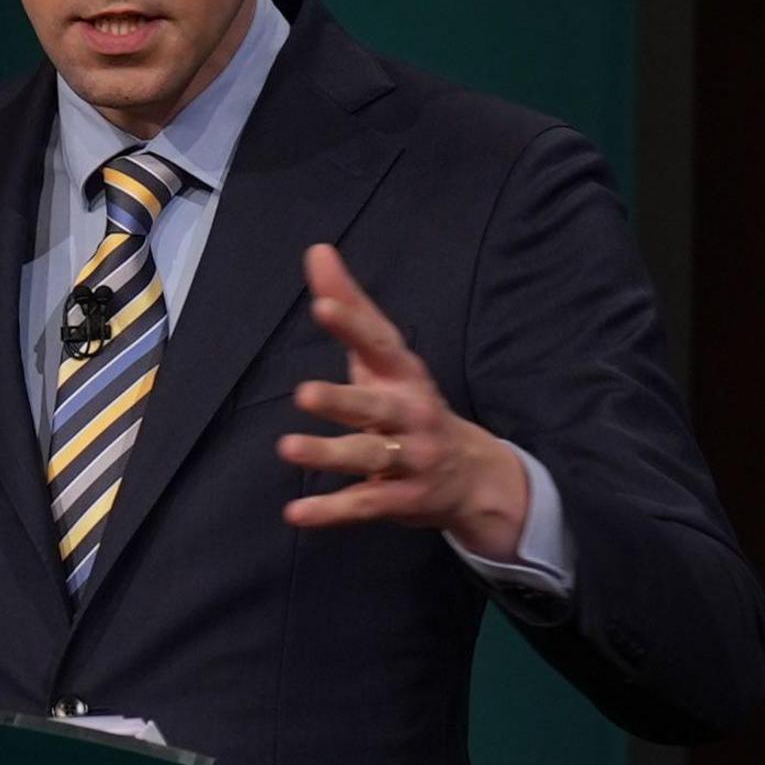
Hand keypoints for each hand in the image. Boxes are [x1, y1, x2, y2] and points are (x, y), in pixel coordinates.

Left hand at [278, 243, 532, 559]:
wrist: (476, 477)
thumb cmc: (412, 405)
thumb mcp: (385, 359)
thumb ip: (350, 308)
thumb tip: (317, 250)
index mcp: (405, 376)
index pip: (380, 345)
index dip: (354, 325)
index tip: (323, 305)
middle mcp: (411, 414)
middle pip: (376, 406)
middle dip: (343, 401)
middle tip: (304, 393)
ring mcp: (411, 458)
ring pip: (369, 456)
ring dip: (329, 454)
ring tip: (288, 448)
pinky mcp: (402, 498)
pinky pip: (364, 504)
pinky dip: (331, 512)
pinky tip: (296, 514)